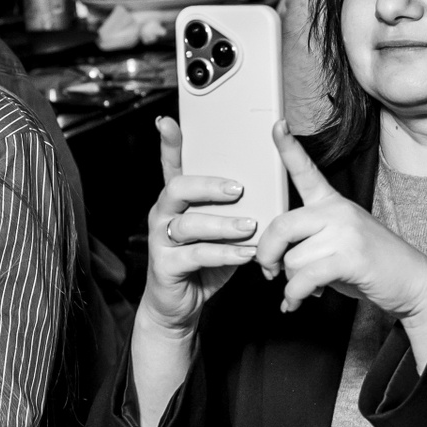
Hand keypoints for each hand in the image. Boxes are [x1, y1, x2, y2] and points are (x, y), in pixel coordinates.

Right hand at [137, 117, 258, 336]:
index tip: (169, 122)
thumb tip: (266, 190)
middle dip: (209, 185)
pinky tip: (246, 253)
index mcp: (176, 200)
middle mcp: (163, 214)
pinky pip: (196, 255)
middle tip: (239, 188)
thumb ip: (232, 210)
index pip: (171, 165)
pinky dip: (224, 253)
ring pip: (189, 224)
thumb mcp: (219, 231)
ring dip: (223, 224)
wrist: (181, 304)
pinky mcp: (165, 265)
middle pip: (179, 188)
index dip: (169, 143)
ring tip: (250, 226)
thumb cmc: (203, 261)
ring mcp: (160, 239)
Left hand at [254, 122, 426, 320]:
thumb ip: (307, 241)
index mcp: (332, 203)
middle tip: (269, 272)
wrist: (411, 282)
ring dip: (291, 283)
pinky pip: (304, 278)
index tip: (277, 124)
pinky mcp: (350, 257)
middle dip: (267, 255)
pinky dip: (296, 295)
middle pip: (281, 226)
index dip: (288, 147)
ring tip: (309, 288)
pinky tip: (300, 301)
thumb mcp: (338, 242)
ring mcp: (345, 232)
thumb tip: (273, 262)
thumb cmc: (370, 264)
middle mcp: (337, 211)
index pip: (307, 171)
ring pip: (292, 259)